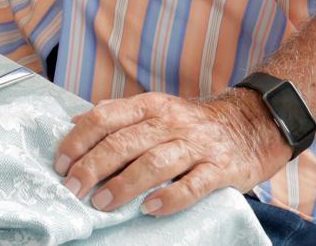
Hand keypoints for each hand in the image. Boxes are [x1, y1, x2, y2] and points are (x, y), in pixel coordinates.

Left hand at [54, 88, 291, 217]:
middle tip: (74, 188)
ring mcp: (197, 146)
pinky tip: (150, 209)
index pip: (106, 117)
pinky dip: (170, 198)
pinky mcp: (220, 169)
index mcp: (152, 106)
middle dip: (94, 166)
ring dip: (124, 184)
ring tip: (103, 203)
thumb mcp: (157, 109)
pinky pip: (193, 185)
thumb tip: (75, 121)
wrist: (254, 123)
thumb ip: (119, 115)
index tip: (61, 163)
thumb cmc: (195, 123)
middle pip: (125, 142)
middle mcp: (172, 122)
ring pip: (155, 163)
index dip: (80, 140)